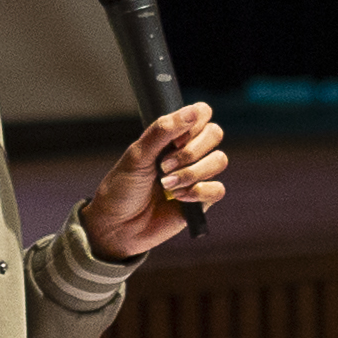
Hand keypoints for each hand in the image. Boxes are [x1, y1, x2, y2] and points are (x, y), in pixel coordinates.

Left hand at [79, 102, 226, 258]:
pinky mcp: (202, 200)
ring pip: (219, 160)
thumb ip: (162, 131)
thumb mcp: (136, 156)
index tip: (175, 139)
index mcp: (172, 136)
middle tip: (164, 166)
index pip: (201, 113)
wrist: (117, 226)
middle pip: (215, 134)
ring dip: (192, 173)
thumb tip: (192, 111)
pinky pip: (218, 189)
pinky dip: (198, 193)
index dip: (195, 122)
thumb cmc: (122, 188)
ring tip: (166, 185)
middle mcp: (188, 152)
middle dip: (191, 151)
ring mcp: (197, 175)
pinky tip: (178, 199)